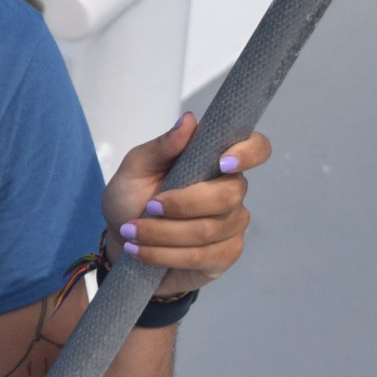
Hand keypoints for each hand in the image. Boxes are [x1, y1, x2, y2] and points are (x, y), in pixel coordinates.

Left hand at [102, 112, 271, 298]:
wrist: (121, 242)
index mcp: (215, 161)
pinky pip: (201, 256)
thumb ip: (162, 146)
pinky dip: (164, 254)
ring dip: (163, 233)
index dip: (249, 153)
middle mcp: (232, 190)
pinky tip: (141, 252)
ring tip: (131, 231)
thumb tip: (189, 120)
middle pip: (228, 196)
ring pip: (210, 230)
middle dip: (182, 204)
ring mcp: (232, 225)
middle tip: (149, 208)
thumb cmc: (131, 199)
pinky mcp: (224, 255)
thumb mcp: (135, 169)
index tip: (223, 162)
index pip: (256, 148)